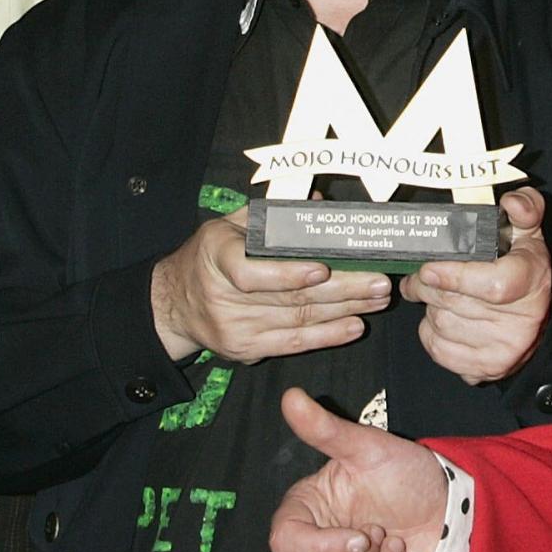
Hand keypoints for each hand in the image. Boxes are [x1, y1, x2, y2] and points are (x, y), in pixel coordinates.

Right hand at [148, 207, 390, 361]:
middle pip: (289, 298)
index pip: (250, 273)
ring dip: (344, 310)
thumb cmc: (209, 256)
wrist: (173, 304)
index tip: (322, 269)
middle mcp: (223, 298)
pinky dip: (328, 335)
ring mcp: (235, 329)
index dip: (288, 274)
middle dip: (342, 290)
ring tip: (377, 300)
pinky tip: (354, 326)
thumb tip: (317, 202)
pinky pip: (293, 343)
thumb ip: (269, 213)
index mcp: (216, 257)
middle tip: (378, 280)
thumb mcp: (227, 225)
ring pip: (299, 320)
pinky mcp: (247, 350)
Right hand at [268, 388, 448, 551]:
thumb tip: (290, 396)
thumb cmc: (405, 474)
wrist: (450, 507)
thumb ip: (327, 430)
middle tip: (385, 531)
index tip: (360, 536)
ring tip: (398, 545)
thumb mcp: (369, 448)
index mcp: (307, 515)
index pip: (284, 544)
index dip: (318, 547)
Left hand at [402, 186, 551, 382]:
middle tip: (419, 275)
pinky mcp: (484, 370)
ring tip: (434, 295)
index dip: (455, 276)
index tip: (429, 268)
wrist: (538, 330)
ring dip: (429, 308)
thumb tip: (512, 201)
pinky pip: (438, 349)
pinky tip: (441, 320)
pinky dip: (430, 333)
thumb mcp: (529, 237)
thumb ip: (525, 210)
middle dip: (427, 286)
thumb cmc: (526, 276)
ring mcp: (503, 350)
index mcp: (531, 281)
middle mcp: (521, 321)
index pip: (492, 286)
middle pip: (455, 303)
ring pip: (441, 325)